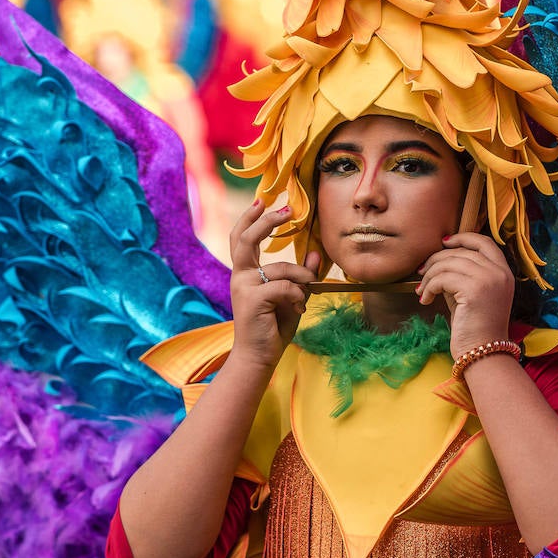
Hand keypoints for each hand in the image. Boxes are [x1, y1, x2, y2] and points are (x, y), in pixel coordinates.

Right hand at [228, 200, 319, 369]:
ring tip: (306, 294)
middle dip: (266, 221)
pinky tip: (298, 309)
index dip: (250, 218)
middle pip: (246, 239)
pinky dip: (298, 296)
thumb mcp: (292, 296)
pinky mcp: (253, 299)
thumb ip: (302, 276)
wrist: (259, 356)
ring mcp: (244, 287)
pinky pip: (285, 286)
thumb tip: (317, 254)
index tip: (263, 201)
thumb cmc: (273, 326)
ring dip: (302, 279)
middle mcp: (240, 276)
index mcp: (245, 273)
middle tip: (287, 210)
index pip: (241, 238)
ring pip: (281, 268)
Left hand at [416, 233, 513, 357]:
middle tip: (421, 273)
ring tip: (422, 290)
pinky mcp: (474, 290)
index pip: (484, 242)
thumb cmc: (475, 327)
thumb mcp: (472, 294)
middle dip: (436, 260)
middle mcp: (499, 272)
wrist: (483, 353)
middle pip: (461, 252)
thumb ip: (462, 274)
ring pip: (449, 263)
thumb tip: (438, 259)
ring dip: (429, 275)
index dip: (463, 238)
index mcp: (504, 272)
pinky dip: (429, 287)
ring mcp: (489, 279)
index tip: (444, 243)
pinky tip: (425, 299)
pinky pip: (442, 278)